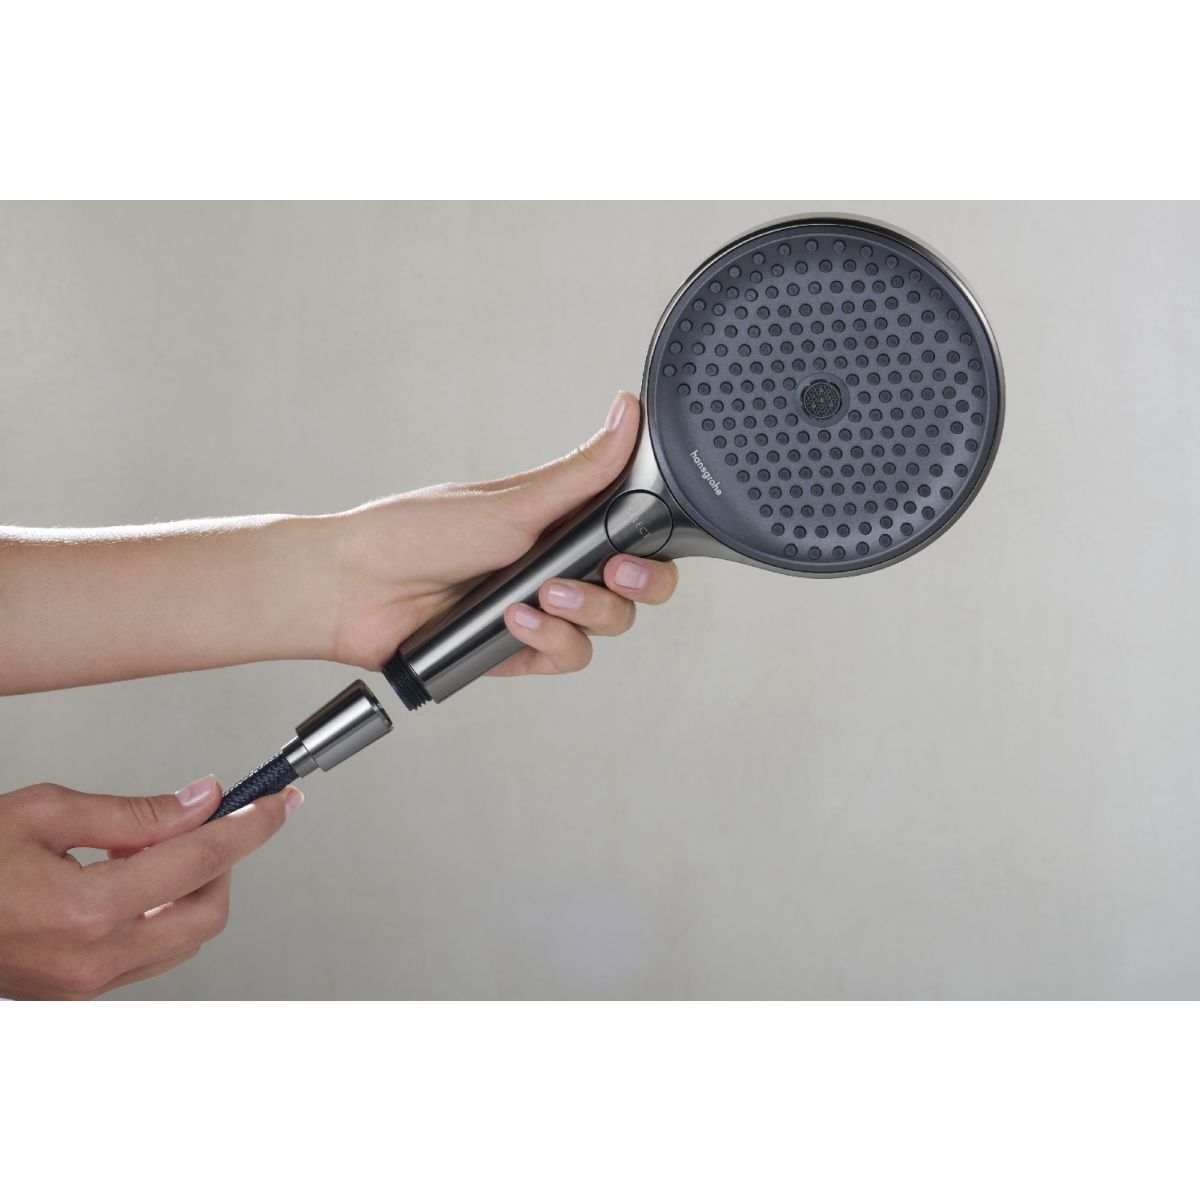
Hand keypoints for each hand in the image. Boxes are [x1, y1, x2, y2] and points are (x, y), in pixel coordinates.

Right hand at [0, 775, 298, 998]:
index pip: (201, 862)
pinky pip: (148, 954)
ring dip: (196, 888)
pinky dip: (163, 912)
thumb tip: (199, 803)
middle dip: (227, 862)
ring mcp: (83, 985)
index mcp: (84, 911)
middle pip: (208, 913)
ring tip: (166, 842)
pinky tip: (140, 877)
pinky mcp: (75, 992)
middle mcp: (91, 961)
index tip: (279, 802)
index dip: (250, 825)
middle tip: (224, 818)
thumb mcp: (40, 812)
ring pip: (183, 939)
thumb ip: (132, 812)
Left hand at [326, 390, 679, 676]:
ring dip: (583, 612)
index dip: (651, 546)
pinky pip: (567, 657)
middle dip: (633, 584)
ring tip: (539, 596)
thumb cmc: (416, 533)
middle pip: (634, 587)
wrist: (356, 590)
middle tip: (611, 573)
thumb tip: (626, 415)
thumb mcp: (511, 501)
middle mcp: (556, 566)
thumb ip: (580, 473)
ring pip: (606, 626)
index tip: (637, 545)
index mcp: (559, 522)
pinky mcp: (521, 651)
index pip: (633, 535)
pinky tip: (513, 621)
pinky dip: (548, 641)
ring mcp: (541, 610)